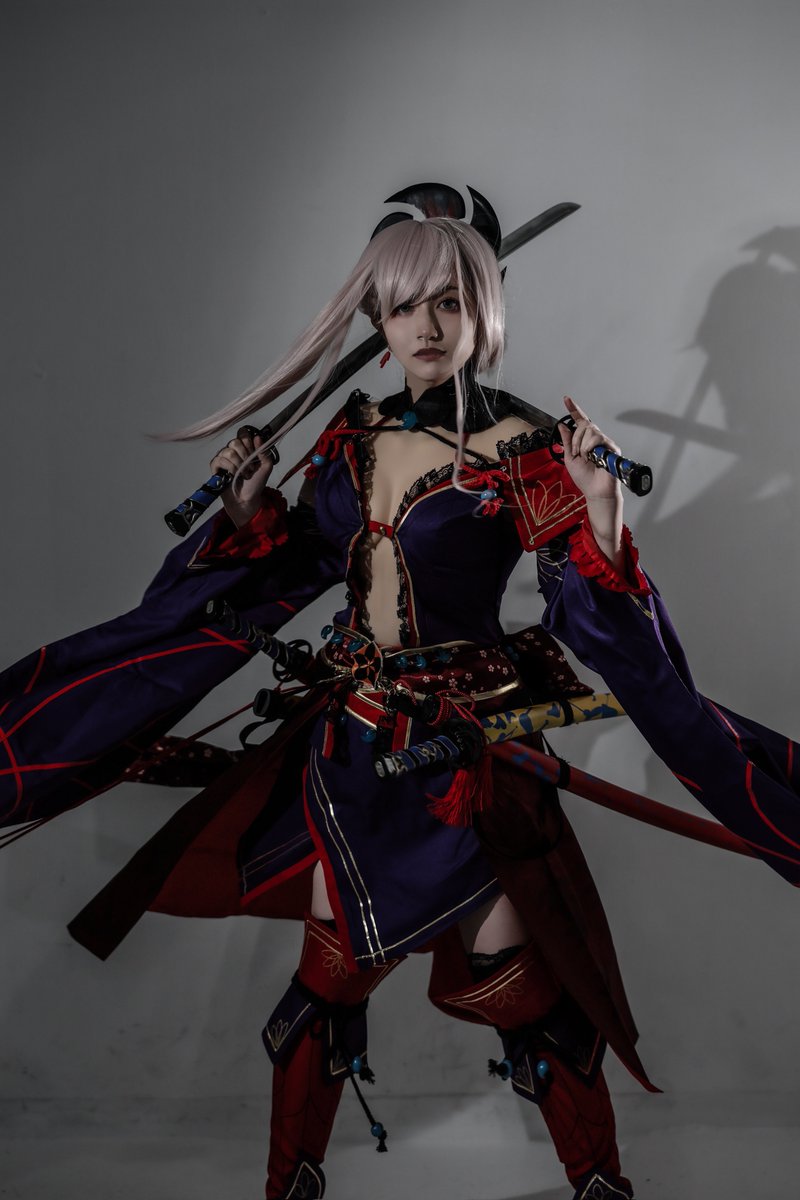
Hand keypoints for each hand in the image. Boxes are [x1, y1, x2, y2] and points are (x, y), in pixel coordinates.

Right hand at [210, 426, 275, 526]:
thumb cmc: (255, 484)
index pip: (242, 433)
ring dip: (239, 464)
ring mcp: (223, 457)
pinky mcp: (216, 466)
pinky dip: (230, 468)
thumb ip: (264, 452)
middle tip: (250, 467)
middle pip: (235, 441)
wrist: (247, 499)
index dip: (248, 441)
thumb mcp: (266, 467)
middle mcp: (233, 451)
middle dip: (245, 455)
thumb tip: (257, 437)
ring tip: (244, 474)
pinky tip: (234, 475)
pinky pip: (220, 460)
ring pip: (228, 451)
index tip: (253, 453)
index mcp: (245, 448)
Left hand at [559, 397, 623, 566]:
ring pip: (590, 431)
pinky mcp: (612, 447)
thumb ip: (567, 442)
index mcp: (586, 441)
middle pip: (584, 425)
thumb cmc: (585, 478)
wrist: (595, 491)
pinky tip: (593, 458)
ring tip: (586, 458)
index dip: (574, 409)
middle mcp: (596, 439)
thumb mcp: (570, 459)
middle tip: (578, 455)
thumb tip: (562, 425)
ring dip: (582, 446)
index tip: (566, 398)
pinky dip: (590, 448)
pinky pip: (597, 439)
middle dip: (577, 439)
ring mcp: (605, 442)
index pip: (581, 421)